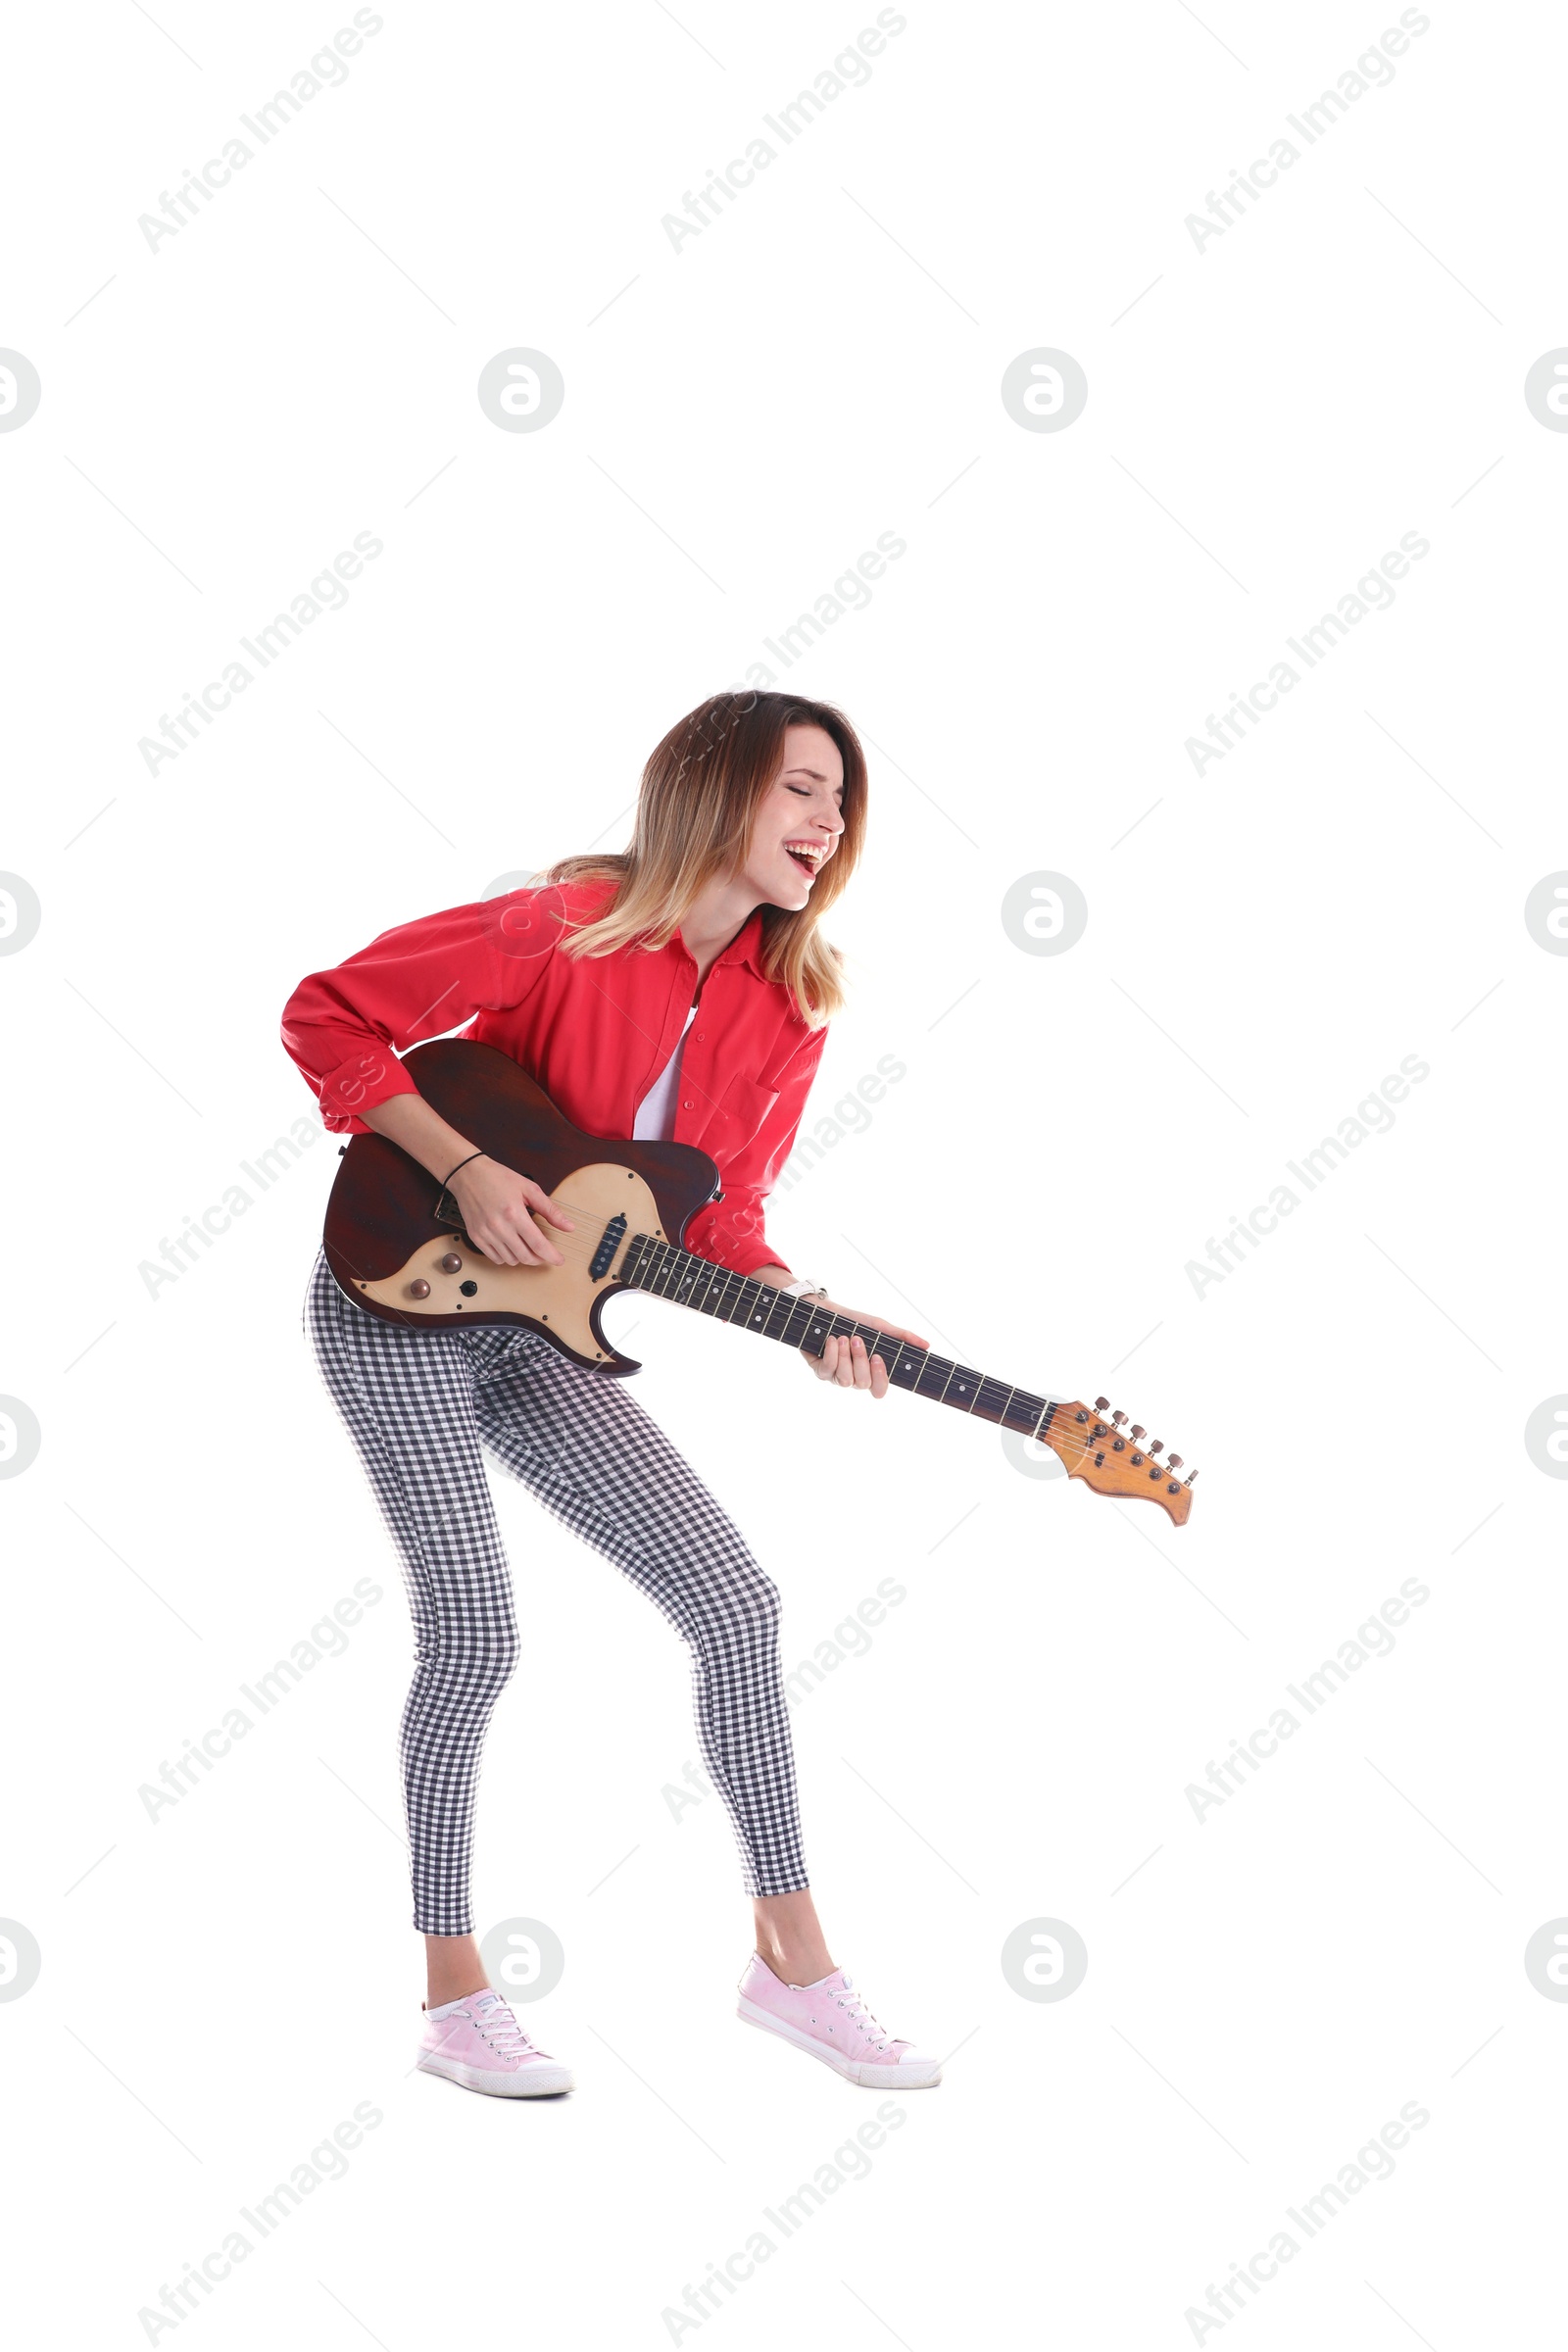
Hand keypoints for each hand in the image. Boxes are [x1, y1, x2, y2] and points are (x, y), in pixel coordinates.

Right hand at [449, 1157, 573, 1267]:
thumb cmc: (498, 1178)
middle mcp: (499, 1227)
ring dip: (523, 1258)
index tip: (559, 1260)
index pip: (538, 1244)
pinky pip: (495, 1258)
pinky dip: (506, 1257)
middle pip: (525, 1256)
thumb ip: (550, 1210)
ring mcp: (485, 1233)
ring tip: (528, 1247)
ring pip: (510, 1260)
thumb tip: (569, 1227)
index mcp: (515, 1213)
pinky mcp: (476, 1237)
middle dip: (539, 1259)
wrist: (468, 1174)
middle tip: (545, 1254)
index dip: (551, 1256)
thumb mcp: (529, 1189)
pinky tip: (512, 1247)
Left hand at [808, 1301, 930, 1400]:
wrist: (824, 1311)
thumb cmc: (854, 1321)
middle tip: (857, 1338)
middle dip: (860, 1359)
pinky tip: (832, 1340)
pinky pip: (827, 1372)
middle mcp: (854, 1377)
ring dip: (845, 1356)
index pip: (879, 1390)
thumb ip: (902, 1336)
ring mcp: (836, 1376)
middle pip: (862, 1383)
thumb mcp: (879, 1326)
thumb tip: (927, 1345)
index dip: (880, 1379)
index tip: (877, 1357)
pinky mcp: (820, 1371)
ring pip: (845, 1380)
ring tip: (843, 1337)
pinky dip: (831, 1354)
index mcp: (870, 1371)